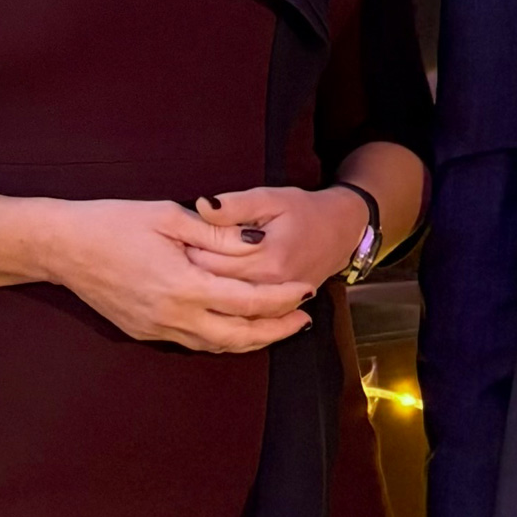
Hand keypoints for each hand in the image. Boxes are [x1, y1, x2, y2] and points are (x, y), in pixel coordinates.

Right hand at [43, 199, 311, 353]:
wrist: (63, 247)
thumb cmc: (112, 222)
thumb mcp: (168, 217)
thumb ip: (217, 235)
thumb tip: (257, 243)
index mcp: (182, 285)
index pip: (247, 301)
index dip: (282, 299)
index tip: (306, 291)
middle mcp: (172, 316)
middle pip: (239, 336)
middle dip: (277, 330)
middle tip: (305, 320)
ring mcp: (156, 328)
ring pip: (217, 346)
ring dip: (252, 339)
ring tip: (279, 326)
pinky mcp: (144, 332)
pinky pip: (193, 342)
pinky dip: (222, 338)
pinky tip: (236, 326)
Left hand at [181, 184, 365, 298]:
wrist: (340, 232)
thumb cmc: (303, 211)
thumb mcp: (270, 198)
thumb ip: (235, 205)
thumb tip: (203, 205)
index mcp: (267, 259)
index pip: (211, 263)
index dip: (188, 252)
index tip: (176, 241)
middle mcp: (270, 287)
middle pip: (214, 289)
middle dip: (191, 274)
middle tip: (176, 259)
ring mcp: (276, 303)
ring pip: (227, 308)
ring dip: (205, 294)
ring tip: (190, 276)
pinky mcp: (278, 311)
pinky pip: (243, 318)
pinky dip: (223, 309)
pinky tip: (209, 297)